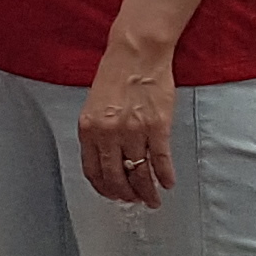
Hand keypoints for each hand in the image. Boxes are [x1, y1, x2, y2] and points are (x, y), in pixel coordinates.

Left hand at [79, 36, 179, 207]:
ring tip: (152, 200)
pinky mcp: (157, 127)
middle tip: (133, 201)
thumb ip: (97, 132)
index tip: (112, 194)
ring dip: (146, 191)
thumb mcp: (94, 106)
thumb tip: (108, 159)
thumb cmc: (115, 75)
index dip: (103, 188)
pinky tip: (167, 183)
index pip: (93, 170)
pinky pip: (161, 160)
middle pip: (115, 177)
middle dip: (125, 195)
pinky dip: (164, 176)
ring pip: (139, 173)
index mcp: (88, 129)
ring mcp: (134, 132)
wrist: (136, 54)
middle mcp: (108, 134)